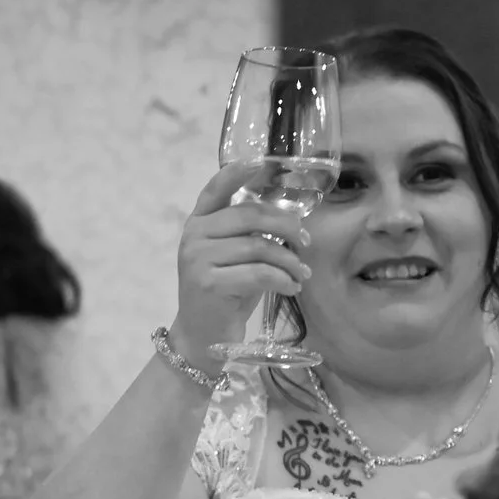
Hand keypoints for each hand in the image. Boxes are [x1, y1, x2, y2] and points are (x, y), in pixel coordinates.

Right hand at [171, 161, 311, 366]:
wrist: (202, 335)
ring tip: (301, 273)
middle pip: (250, 215)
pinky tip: (291, 287)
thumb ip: (250, 234)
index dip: (238, 173)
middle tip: (305, 242)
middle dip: (286, 226)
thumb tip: (292, 219)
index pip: (216, 189)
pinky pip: (258, 273)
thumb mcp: (235, 257)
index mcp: (199, 223)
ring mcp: (197, 259)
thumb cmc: (225, 293)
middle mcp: (194, 236)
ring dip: (289, 260)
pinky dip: (282, 279)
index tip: (263, 163)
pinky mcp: (208, 283)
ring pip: (258, 246)